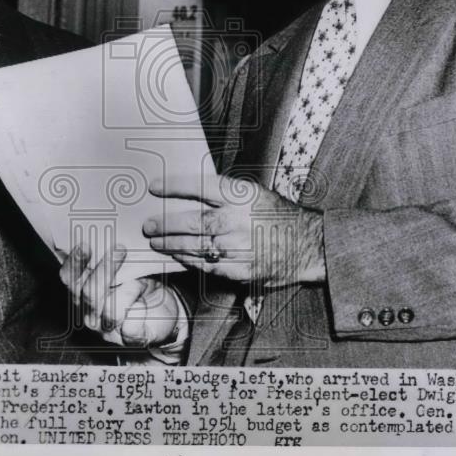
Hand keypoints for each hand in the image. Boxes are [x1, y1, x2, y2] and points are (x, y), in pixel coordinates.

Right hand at [58, 243, 180, 348]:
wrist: (165, 311)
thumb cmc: (141, 283)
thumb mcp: (128, 266)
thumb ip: (114, 255)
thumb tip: (112, 230)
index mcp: (83, 292)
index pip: (69, 278)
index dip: (75, 262)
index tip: (86, 244)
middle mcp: (90, 312)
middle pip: (86, 292)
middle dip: (104, 270)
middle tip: (120, 249)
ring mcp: (107, 328)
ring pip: (108, 309)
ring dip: (127, 287)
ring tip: (141, 276)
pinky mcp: (129, 338)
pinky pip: (131, 327)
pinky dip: (140, 311)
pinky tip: (146, 302)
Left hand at [144, 174, 325, 286]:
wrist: (307, 244)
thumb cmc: (278, 216)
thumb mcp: (254, 193)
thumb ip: (224, 194)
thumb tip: (189, 193)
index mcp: (240, 195)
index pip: (198, 187)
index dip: (173, 186)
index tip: (153, 187)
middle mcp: (236, 220)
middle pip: (190, 221)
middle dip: (164, 224)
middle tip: (148, 225)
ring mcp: (236, 246)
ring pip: (193, 245)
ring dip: (170, 244)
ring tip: (156, 242)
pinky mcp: (238, 268)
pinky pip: (206, 265)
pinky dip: (189, 259)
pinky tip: (178, 256)